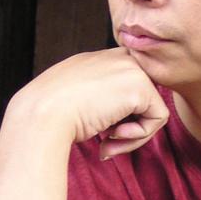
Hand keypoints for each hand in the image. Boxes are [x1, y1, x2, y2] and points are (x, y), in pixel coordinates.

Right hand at [9, 47, 168, 158]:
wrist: (42, 115)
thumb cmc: (49, 115)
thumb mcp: (72, 101)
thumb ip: (99, 102)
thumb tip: (121, 124)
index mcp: (96, 60)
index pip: (126, 83)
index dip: (121, 113)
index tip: (102, 131)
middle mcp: (116, 58)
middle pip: (143, 95)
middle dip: (131, 123)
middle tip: (108, 140)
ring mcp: (131, 68)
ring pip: (152, 108)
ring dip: (134, 134)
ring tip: (109, 141)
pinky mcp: (141, 86)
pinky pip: (158, 118)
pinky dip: (139, 136)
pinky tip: (113, 136)